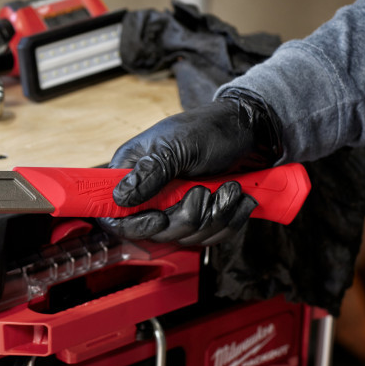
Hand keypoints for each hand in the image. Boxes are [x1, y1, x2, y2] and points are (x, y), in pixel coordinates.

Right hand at [98, 89, 282, 245]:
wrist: (249, 130)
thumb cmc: (210, 128)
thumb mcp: (178, 145)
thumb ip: (149, 172)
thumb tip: (119, 197)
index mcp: (133, 171)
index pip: (115, 213)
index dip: (135, 225)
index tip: (160, 217)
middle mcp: (150, 192)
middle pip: (156, 233)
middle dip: (188, 217)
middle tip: (204, 191)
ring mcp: (176, 207)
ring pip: (187, 237)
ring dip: (215, 216)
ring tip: (230, 188)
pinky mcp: (202, 216)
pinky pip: (210, 237)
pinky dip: (230, 220)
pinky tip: (238, 197)